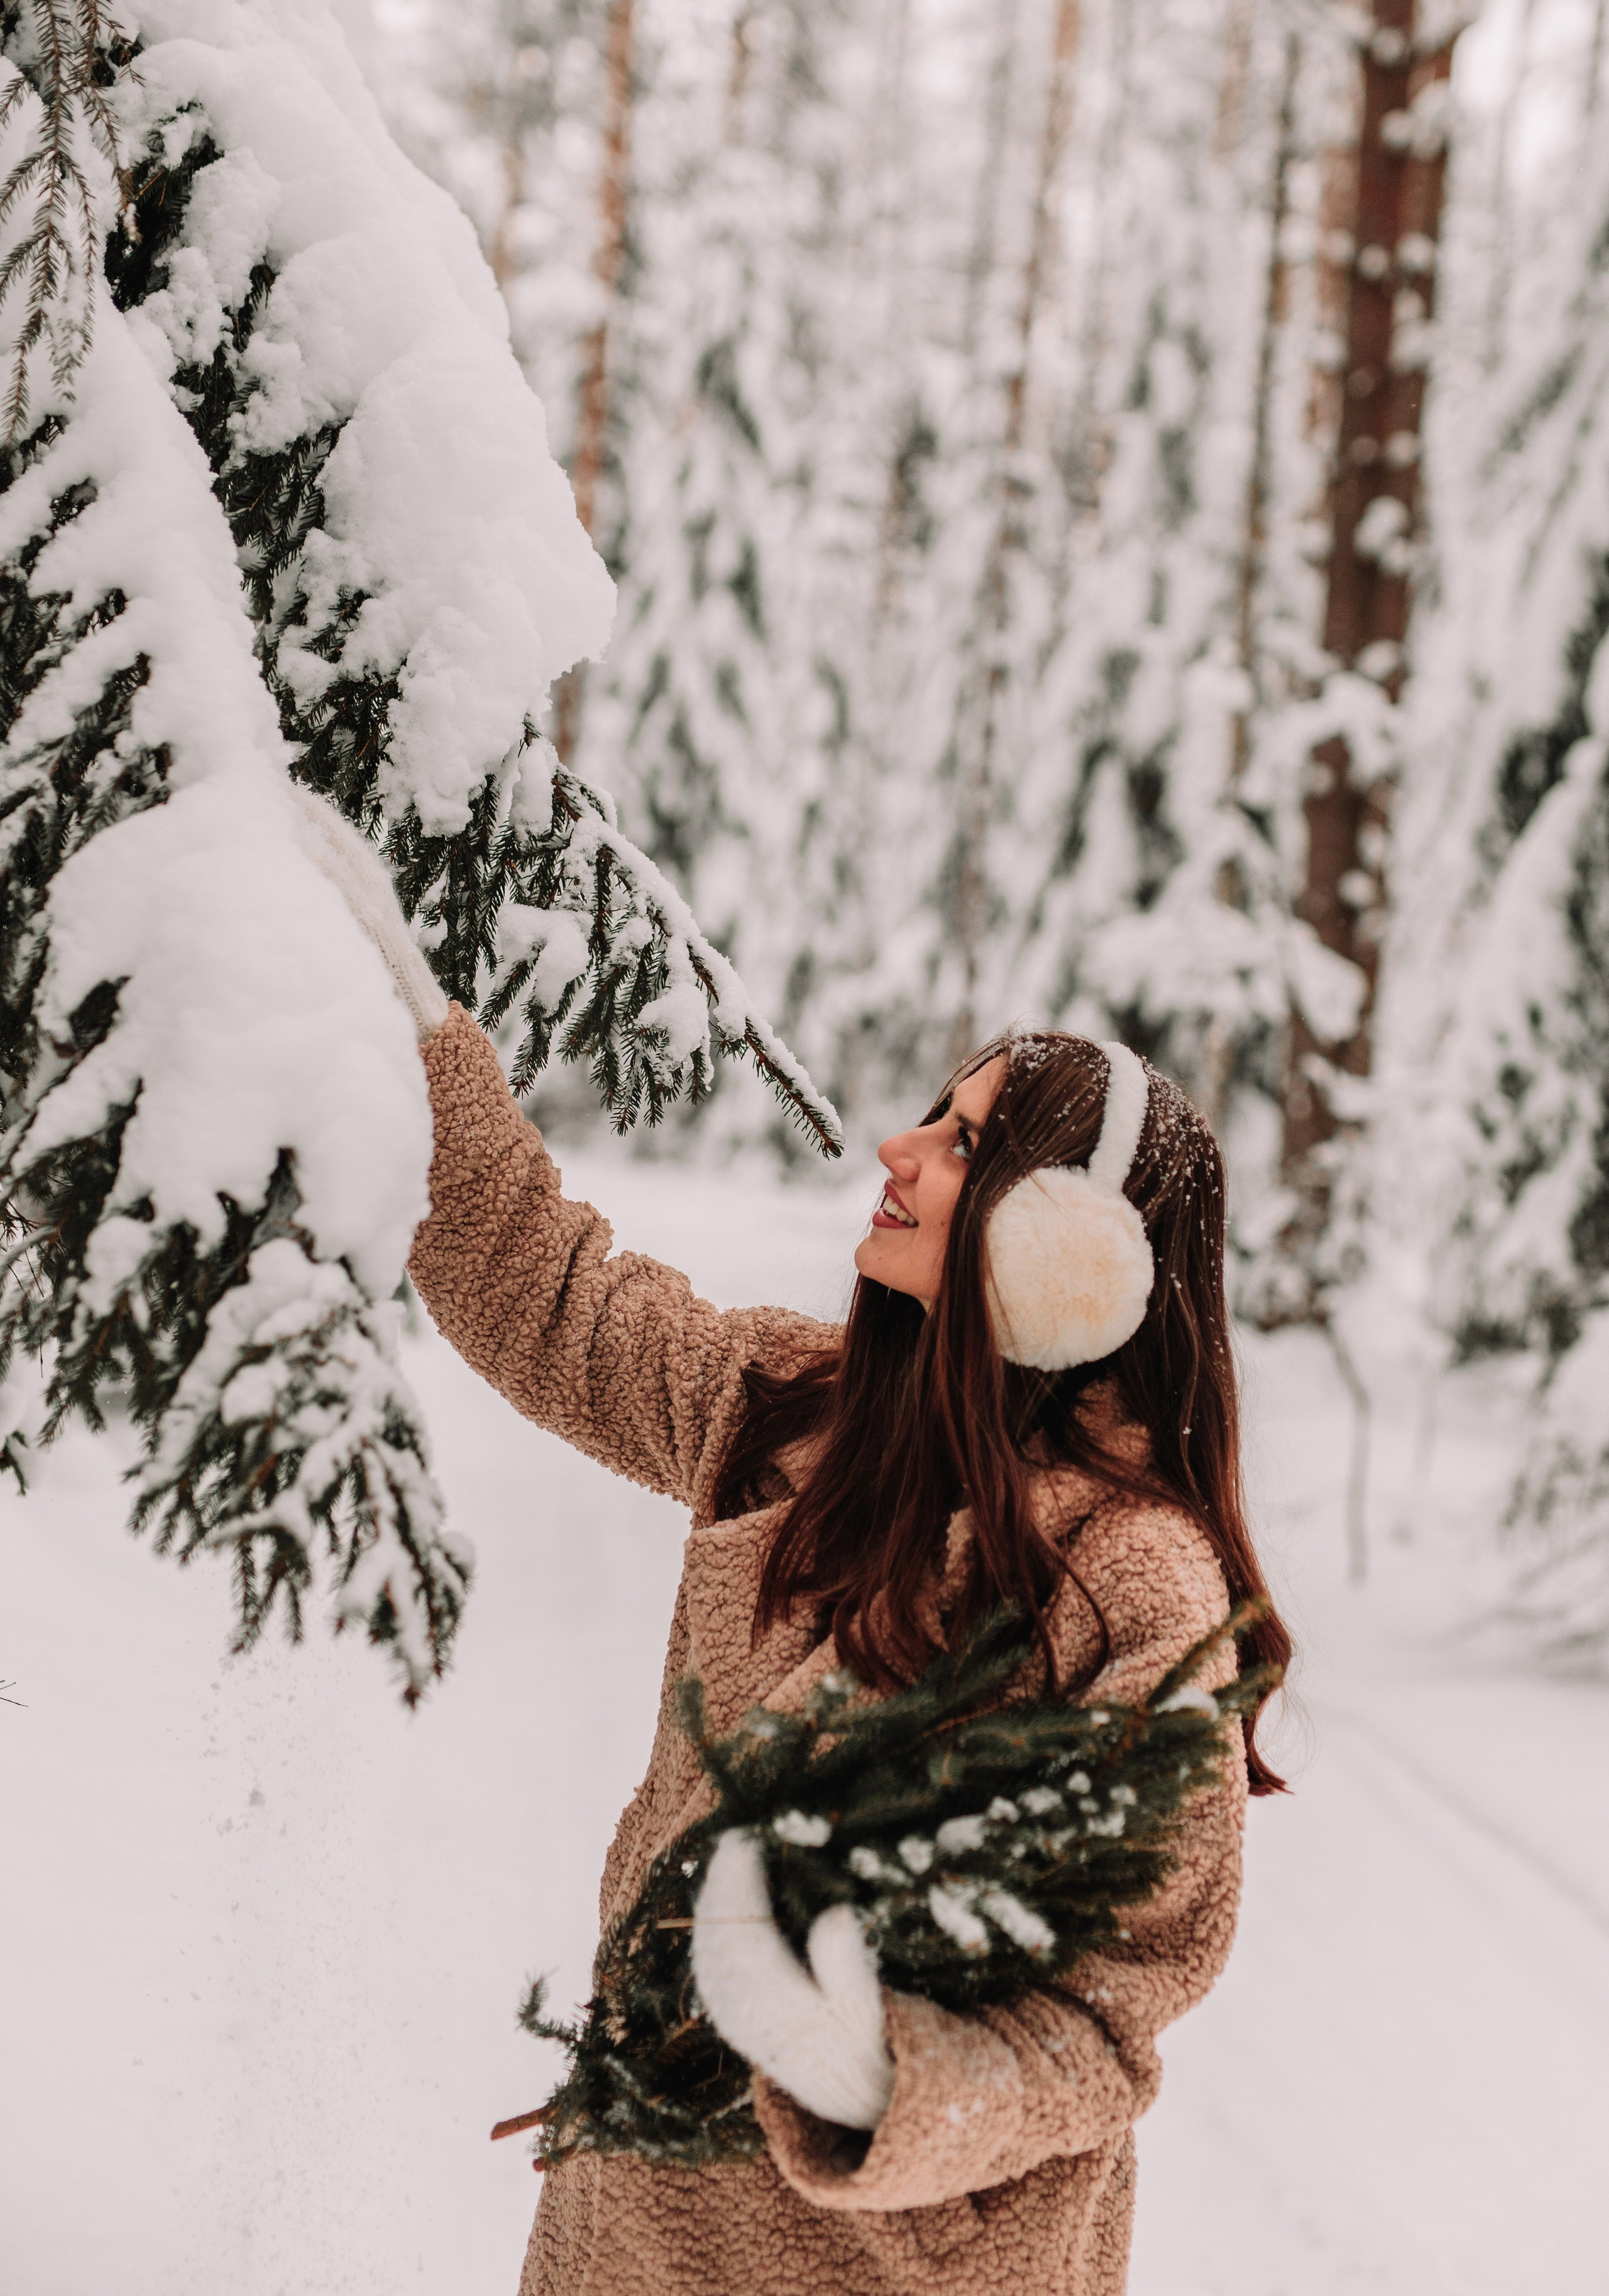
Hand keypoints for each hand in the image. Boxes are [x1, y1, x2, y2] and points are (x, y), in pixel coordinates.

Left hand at [288, 784, 448, 1042]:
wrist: (423, 1018)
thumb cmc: (382, 981)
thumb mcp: (357, 937)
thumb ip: (337, 911)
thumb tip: (298, 890)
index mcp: (372, 891)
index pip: (342, 841)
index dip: (314, 813)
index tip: (281, 790)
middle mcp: (378, 894)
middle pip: (343, 840)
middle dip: (312, 812)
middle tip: (276, 785)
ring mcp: (380, 911)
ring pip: (347, 859)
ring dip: (319, 830)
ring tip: (288, 804)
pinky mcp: (379, 932)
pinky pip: (353, 894)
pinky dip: (334, 871)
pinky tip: (311, 852)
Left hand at [691, 1828, 894, 2131]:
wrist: (844, 2090)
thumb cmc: (863, 2041)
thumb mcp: (868, 2009)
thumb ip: (850, 1967)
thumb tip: (839, 1914)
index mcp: (778, 2009)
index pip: (748, 1936)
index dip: (743, 1888)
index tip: (749, 1845)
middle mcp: (744, 2012)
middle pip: (721, 1937)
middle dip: (725, 1884)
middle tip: (735, 1837)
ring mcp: (730, 2013)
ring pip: (709, 1947)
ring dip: (715, 1899)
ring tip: (728, 1855)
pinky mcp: (727, 2012)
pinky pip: (708, 1960)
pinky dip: (712, 1922)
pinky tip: (720, 1895)